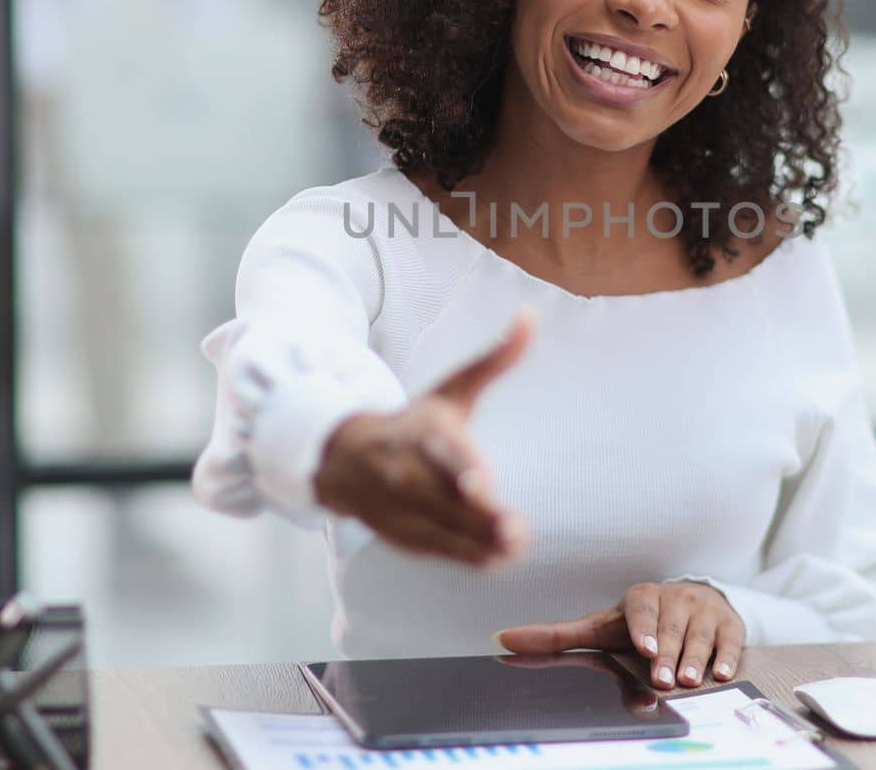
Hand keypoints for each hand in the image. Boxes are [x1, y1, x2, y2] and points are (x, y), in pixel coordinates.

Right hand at [313, 308, 534, 567]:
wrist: (345, 458)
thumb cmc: (413, 424)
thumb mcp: (448, 390)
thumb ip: (493, 360)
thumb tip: (531, 314)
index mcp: (421, 434)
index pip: (442, 454)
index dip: (461, 470)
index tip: (482, 484)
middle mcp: (406, 473)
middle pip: (443, 499)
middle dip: (477, 517)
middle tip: (516, 530)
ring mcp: (400, 508)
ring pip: (441, 530)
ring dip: (477, 542)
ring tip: (515, 546)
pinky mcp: (402, 535)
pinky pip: (435, 550)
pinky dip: (464, 557)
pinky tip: (497, 561)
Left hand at [495, 582, 744, 689]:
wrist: (695, 606)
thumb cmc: (638, 625)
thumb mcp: (601, 630)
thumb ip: (557, 638)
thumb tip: (501, 641)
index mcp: (640, 598)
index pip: (641, 607)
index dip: (642, 627)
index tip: (642, 648)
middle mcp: (673, 599)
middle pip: (670, 628)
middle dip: (667, 654)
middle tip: (664, 679)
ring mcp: (703, 611)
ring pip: (699, 636)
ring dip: (694, 659)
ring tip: (688, 680)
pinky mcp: (729, 625)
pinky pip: (730, 641)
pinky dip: (727, 658)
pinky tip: (723, 674)